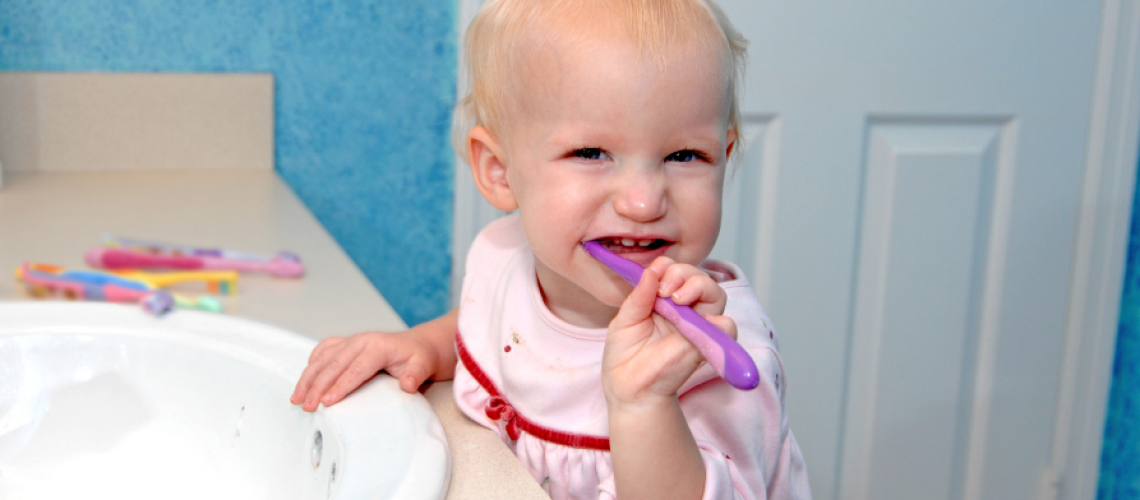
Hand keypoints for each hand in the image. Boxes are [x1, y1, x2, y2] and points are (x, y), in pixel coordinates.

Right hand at [290, 329, 439, 411]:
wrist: (419, 345)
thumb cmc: (419, 357)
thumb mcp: (424, 365)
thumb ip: (416, 374)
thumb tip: (407, 385)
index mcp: (377, 346)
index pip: (355, 369)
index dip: (340, 386)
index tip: (327, 402)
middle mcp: (360, 341)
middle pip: (333, 364)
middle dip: (317, 386)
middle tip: (308, 406)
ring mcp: (351, 340)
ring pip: (323, 358)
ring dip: (308, 378)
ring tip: (297, 398)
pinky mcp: (345, 343)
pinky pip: (324, 350)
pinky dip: (312, 364)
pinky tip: (304, 380)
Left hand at [602, 257, 736, 409]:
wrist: (628, 388)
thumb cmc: (625, 355)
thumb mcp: (625, 319)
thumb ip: (639, 296)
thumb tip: (651, 271)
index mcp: (664, 300)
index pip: (676, 271)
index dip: (668, 267)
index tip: (654, 274)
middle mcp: (684, 309)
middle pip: (699, 277)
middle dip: (684, 273)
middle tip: (665, 289)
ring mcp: (697, 326)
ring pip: (716, 294)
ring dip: (699, 286)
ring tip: (678, 298)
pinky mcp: (707, 344)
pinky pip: (728, 328)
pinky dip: (720, 321)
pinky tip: (697, 319)